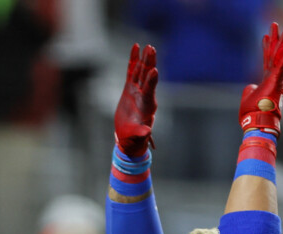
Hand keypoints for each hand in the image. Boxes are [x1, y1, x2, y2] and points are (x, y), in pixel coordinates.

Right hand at [114, 43, 157, 157]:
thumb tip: (147, 133)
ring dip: (144, 59)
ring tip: (147, 46)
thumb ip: (142, 133)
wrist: (128, 136)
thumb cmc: (133, 138)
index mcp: (147, 105)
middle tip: (151, 50)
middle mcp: (144, 95)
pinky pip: (131, 71)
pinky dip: (133, 60)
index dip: (151, 81)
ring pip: (141, 71)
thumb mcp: (137, 136)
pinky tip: (135, 48)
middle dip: (149, 63)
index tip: (154, 70)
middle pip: (147, 76)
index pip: (149, 90)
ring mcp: (137, 90)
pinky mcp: (130, 88)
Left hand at [239, 22, 282, 134]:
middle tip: (275, 24)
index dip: (266, 47)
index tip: (265, 36)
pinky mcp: (278, 80)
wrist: (257, 123)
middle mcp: (274, 77)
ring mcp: (277, 78)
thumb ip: (249, 90)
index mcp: (267, 80)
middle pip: (275, 53)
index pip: (267, 59)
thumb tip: (250, 87)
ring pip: (281, 55)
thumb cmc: (252, 114)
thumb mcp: (247, 98)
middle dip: (276, 38)